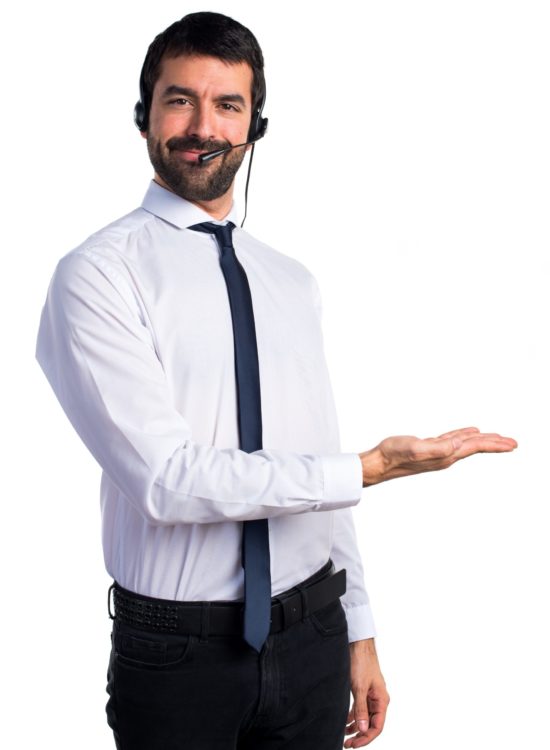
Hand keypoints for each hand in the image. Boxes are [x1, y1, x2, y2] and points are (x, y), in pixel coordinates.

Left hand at [345, 639, 388, 746]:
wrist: (358, 645)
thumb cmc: (362, 663)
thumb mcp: (359, 687)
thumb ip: (360, 709)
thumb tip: (362, 730)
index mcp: (382, 700)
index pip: (377, 727)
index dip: (366, 738)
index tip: (354, 744)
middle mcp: (378, 700)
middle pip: (371, 724)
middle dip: (360, 735)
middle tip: (347, 744)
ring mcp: (371, 695)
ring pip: (365, 717)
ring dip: (355, 728)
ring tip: (344, 737)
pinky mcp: (363, 690)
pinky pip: (360, 709)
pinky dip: (353, 717)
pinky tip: (344, 722)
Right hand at [360, 426, 516, 486]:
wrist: (379, 463)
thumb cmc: (393, 455)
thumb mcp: (415, 448)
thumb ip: (436, 448)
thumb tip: (456, 445)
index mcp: (445, 455)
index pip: (475, 447)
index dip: (494, 444)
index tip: (512, 444)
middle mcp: (445, 455)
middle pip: (476, 448)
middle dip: (495, 445)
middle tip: (513, 443)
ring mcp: (438, 453)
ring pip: (466, 444)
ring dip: (483, 441)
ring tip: (498, 439)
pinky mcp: (430, 448)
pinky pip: (454, 441)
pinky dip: (465, 436)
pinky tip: (469, 434)